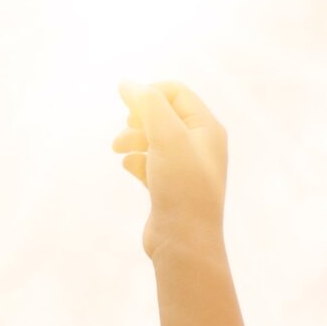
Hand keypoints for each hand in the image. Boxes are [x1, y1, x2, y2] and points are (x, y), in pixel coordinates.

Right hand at [113, 81, 227, 261]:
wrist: (185, 242)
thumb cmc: (182, 187)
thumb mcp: (167, 136)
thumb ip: (148, 104)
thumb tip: (127, 83)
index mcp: (208, 128)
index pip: (176, 92)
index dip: (149, 93)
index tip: (126, 105)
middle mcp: (200, 145)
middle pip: (162, 114)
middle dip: (138, 118)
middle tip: (124, 132)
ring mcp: (185, 167)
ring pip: (153, 139)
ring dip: (132, 139)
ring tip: (118, 150)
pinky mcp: (170, 188)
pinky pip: (149, 163)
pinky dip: (136, 160)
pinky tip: (129, 167)